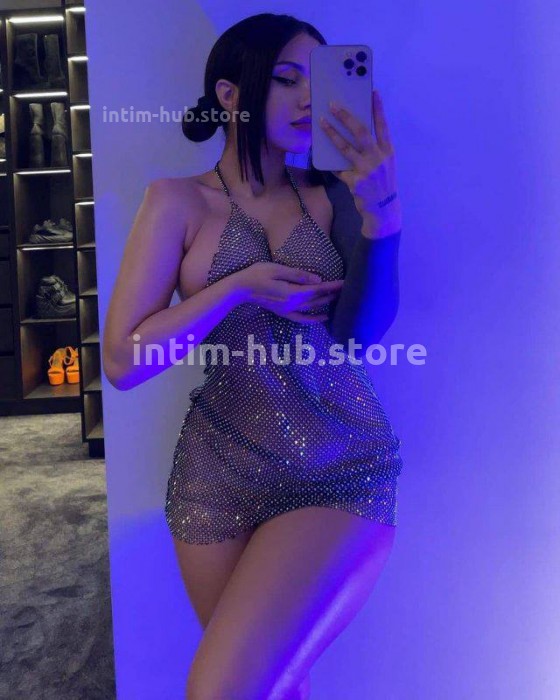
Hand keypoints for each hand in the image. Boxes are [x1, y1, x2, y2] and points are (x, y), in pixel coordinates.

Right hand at [234, 262, 343, 323]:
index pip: (318, 289)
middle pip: (318, 299)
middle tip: (348, 288)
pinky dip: (314, 319)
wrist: (240, 289)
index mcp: (292, 293)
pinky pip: (302, 318)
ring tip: (339, 298)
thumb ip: (298, 275)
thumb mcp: (277, 269)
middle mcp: (293, 304)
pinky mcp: (283, 312)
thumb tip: (318, 280)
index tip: (345, 283)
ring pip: (312, 308)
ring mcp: (288, 310)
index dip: (332, 286)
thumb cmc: (257, 274)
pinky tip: (323, 317)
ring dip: (326, 303)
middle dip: (333, 294)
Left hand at [319, 90, 401, 238]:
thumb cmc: (382, 184)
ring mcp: (366, 170)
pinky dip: (331, 164)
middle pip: (361, 132)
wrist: (383, 209)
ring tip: (321, 122)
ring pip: (345, 147)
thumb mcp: (385, 165)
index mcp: (388, 152)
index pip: (382, 126)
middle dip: (346, 116)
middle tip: (333, 104)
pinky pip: (339, 169)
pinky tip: (323, 156)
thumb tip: (355, 134)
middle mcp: (378, 159)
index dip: (378, 109)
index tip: (373, 92)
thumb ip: (375, 151)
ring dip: (332, 133)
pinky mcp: (355, 181)